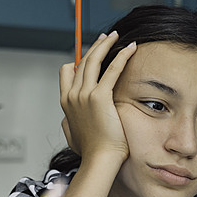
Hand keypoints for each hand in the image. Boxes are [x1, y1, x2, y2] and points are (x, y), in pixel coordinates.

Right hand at [59, 32, 137, 164]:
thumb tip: (68, 119)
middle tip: (106, 37)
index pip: (67, 71)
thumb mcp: (73, 135)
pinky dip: (121, 55)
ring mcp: (84, 95)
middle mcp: (72, 95)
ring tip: (116, 36)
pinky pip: (112, 69)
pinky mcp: (100, 97)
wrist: (99, 160)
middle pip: (81, 61)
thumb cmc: (90, 152)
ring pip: (94, 59)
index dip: (79, 61)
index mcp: (65, 103)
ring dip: (105, 44)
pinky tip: (130, 48)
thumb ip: (70, 123)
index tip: (91, 56)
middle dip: (94, 46)